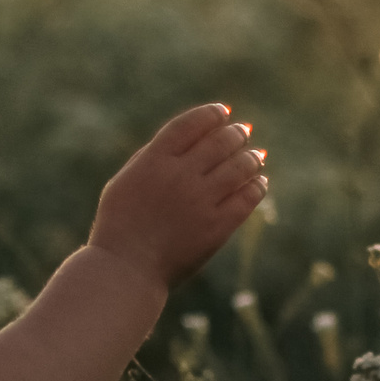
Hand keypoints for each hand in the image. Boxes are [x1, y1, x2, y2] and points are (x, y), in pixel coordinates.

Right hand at [84, 104, 267, 289]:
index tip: (223, 112)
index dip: (211, 114)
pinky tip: (259, 182)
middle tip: (243, 132)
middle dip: (236, 133)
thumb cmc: (120, 226)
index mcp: (154, 160)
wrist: (126, 268)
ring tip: (257, 156)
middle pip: (219, 142)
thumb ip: (153, 158)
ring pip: (239, 167)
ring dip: (252, 157)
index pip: (191, 124)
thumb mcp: (125, 181)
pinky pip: (247, 199)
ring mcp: (200, 201)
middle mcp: (180, 175)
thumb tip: (186, 142)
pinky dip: (257, 186)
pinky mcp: (217, 227)